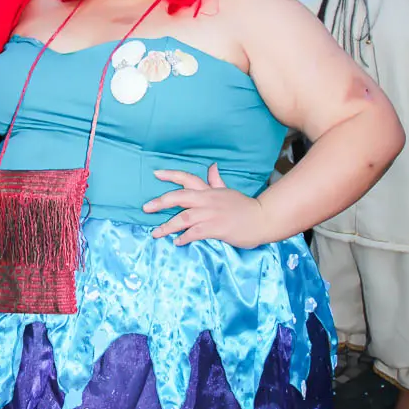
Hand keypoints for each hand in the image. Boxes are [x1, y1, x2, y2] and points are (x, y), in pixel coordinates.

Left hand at [143, 164, 266, 248]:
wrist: (262, 218)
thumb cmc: (244, 207)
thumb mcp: (228, 191)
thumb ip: (216, 181)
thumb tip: (211, 166)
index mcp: (209, 190)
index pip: (187, 178)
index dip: (170, 175)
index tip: (155, 174)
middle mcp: (207, 199)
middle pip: (179, 197)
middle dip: (160, 202)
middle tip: (146, 207)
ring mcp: (211, 213)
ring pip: (184, 217)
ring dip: (168, 226)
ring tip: (156, 233)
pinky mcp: (216, 228)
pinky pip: (196, 232)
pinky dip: (185, 237)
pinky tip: (177, 242)